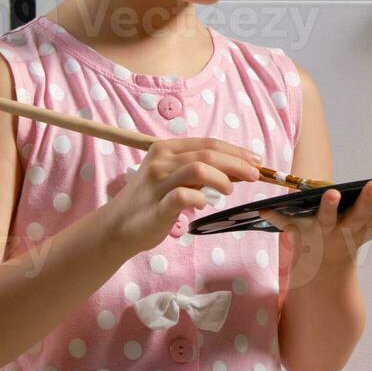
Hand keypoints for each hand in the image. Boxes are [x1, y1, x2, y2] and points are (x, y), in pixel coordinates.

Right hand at [94, 137, 261, 256]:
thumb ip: (200, 171)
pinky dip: (201, 199)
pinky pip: (184, 196)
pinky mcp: (157, 206)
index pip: (208, 143)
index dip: (235, 151)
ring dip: (222, 179)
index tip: (255, 161)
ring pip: (198, 169)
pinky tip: (204, 204)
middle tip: (254, 175)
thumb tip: (238, 168)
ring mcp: (157, 183)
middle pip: (207, 154)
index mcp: (166, 149)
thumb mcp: (173, 178)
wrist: (116, 227)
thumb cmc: (150, 201)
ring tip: (229, 190)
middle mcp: (161, 161)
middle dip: (237, 163)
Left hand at [262, 179, 371, 268]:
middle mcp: (349, 230)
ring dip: (328, 206)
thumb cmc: (353, 236)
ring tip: (330, 192)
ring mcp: (324, 232)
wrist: (322, 275)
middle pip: (363, 214)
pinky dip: (275, 217)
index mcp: (369, 225)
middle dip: (370, 200)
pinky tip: (265, 208)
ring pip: (327, 218)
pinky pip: (286, 224)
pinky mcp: (300, 234)